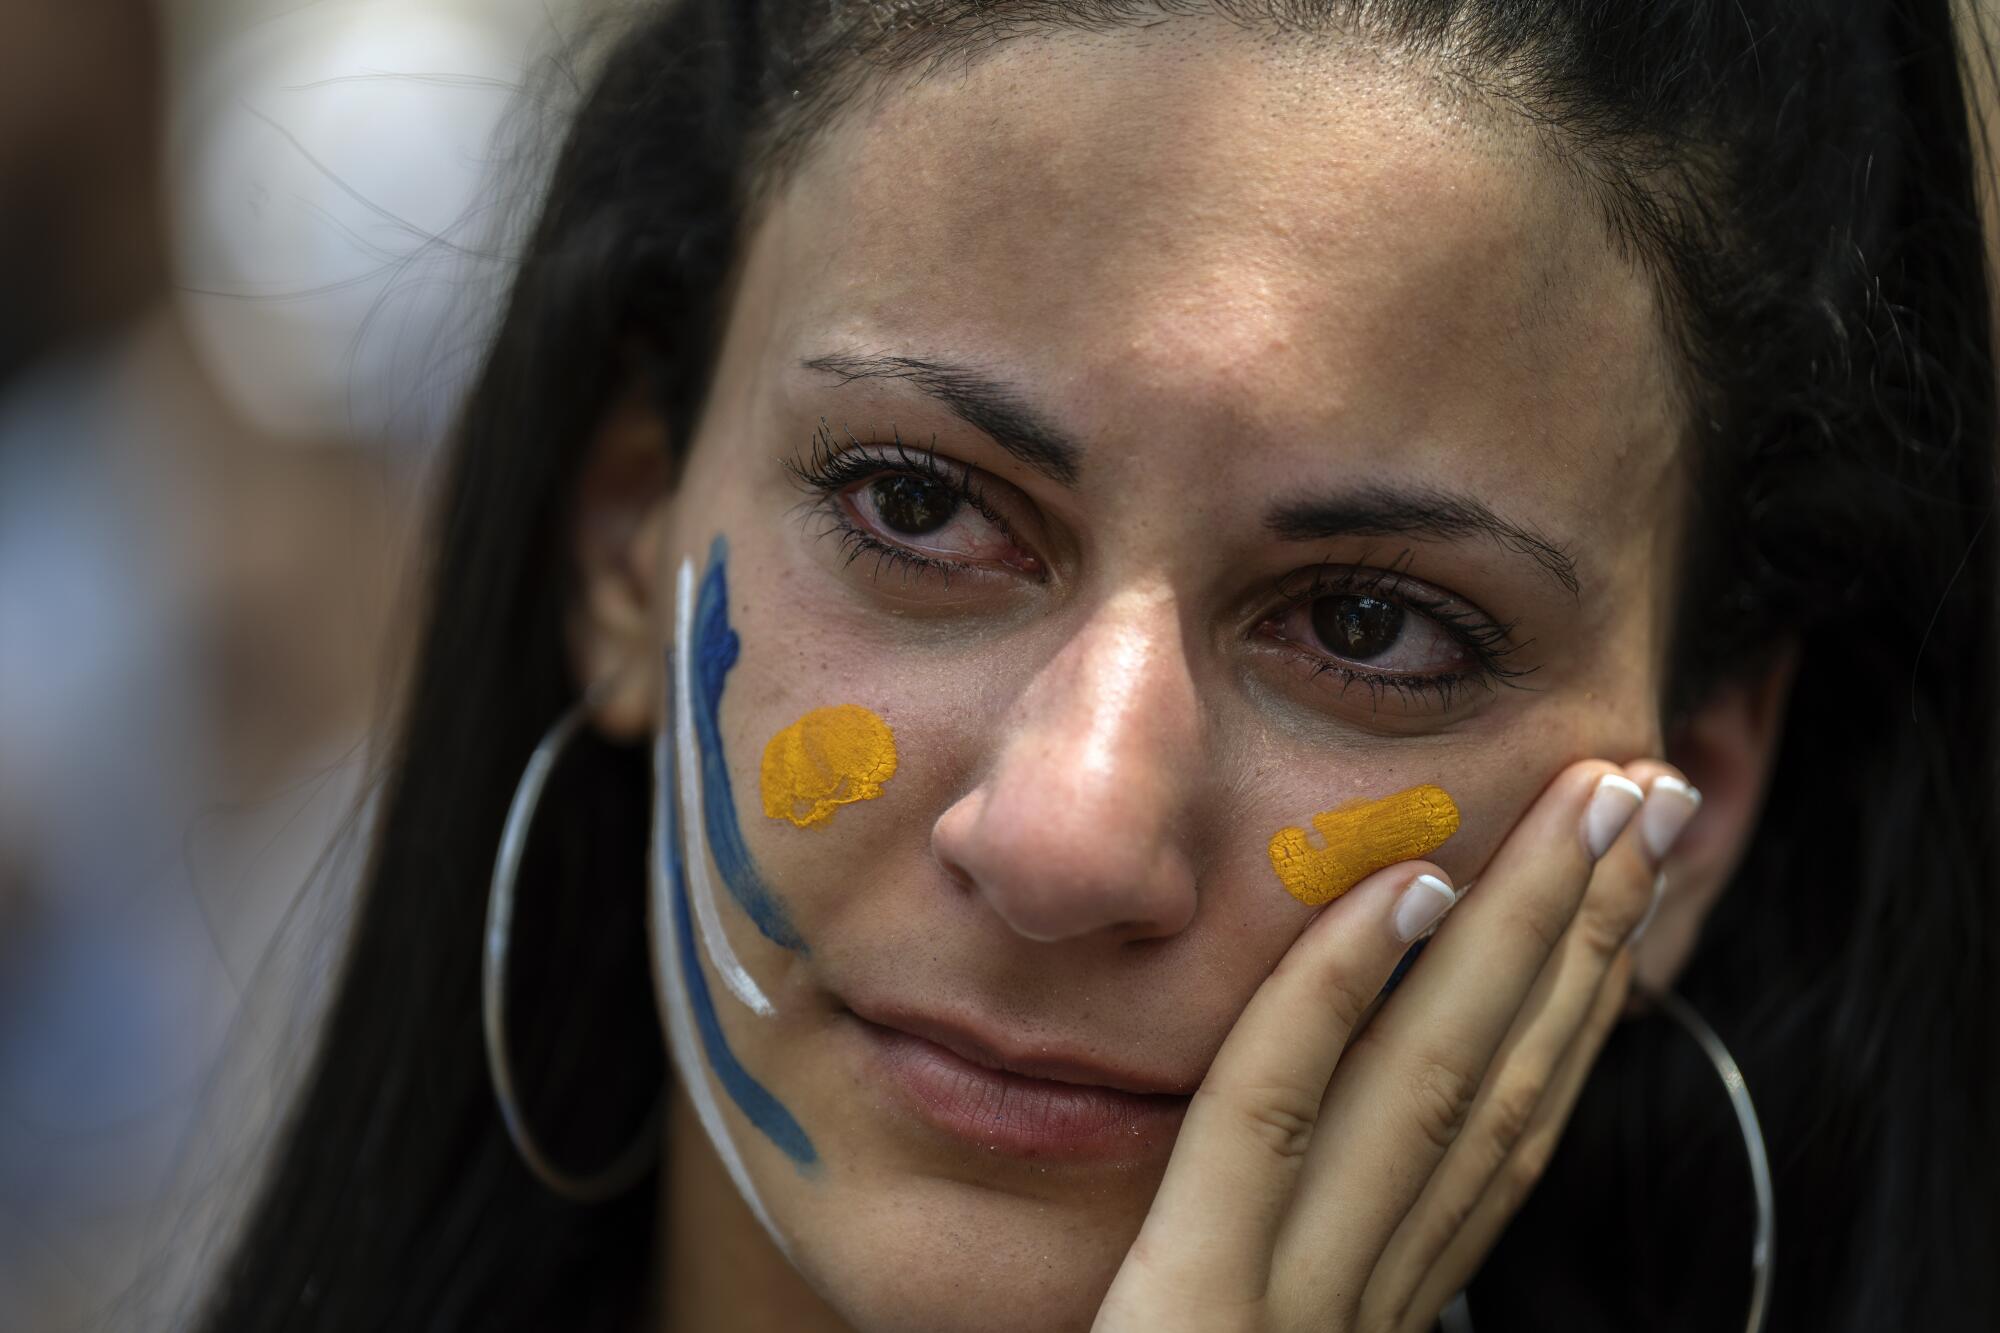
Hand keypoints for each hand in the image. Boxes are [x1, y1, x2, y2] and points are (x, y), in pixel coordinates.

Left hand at [1095, 759, 1694, 1332]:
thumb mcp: (1218, 1328)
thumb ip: (1265, 1243)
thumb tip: (1315, 1117)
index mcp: (1377, 1305)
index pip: (1506, 1127)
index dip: (1580, 995)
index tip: (1628, 879)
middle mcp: (1365, 1306)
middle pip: (1502, 1083)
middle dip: (1589, 929)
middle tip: (1651, 792)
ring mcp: (1289, 1314)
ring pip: (1432, 1083)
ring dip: (1524, 929)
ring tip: (1589, 801)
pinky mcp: (1190, 1317)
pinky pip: (1267, 1116)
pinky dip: (1336, 990)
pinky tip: (1405, 881)